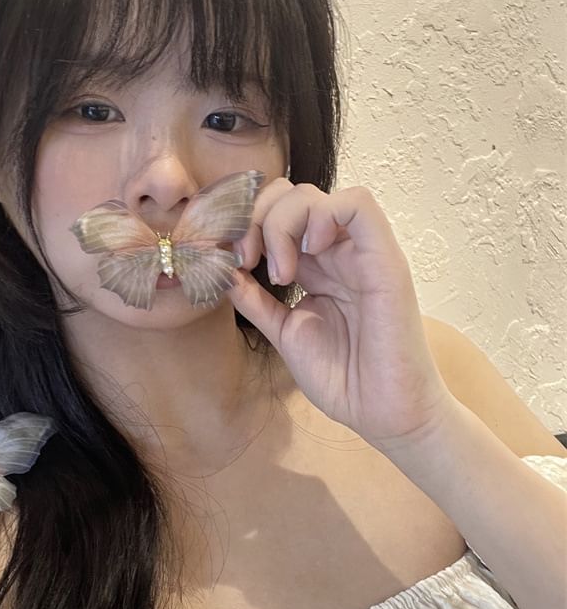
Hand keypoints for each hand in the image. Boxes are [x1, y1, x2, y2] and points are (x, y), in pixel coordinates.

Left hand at [228, 179, 455, 448]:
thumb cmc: (342, 378)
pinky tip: (308, 253)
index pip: (276, 213)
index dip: (244, 225)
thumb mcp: (285, 332)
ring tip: (280, 272)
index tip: (231, 260)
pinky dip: (321, 215)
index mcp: (314, 265)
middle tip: (247, 259)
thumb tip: (224, 271)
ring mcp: (361, 251)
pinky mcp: (384, 259)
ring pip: (315, 194)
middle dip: (255, 218)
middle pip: (290, 194)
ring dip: (281, 222)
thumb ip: (255, 300)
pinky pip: (358, 205)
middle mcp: (336, 251)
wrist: (384, 414)